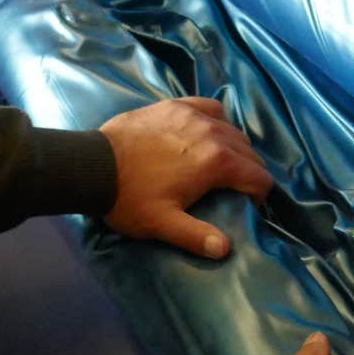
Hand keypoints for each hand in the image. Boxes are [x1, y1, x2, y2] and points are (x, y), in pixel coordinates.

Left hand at [99, 97, 271, 258]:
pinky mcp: (175, 106)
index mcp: (216, 162)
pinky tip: (209, 131)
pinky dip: (217, 121)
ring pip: (232, 130)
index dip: (259, 194)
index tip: (249, 205)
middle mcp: (212, 133)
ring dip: (236, 148)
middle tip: (237, 188)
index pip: (258, 177)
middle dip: (249, 171)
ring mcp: (193, 116)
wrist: (93, 165)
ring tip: (224, 163)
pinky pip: (210, 108)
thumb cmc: (130, 198)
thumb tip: (224, 249)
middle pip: (249, 152)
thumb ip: (196, 236)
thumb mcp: (162, 224)